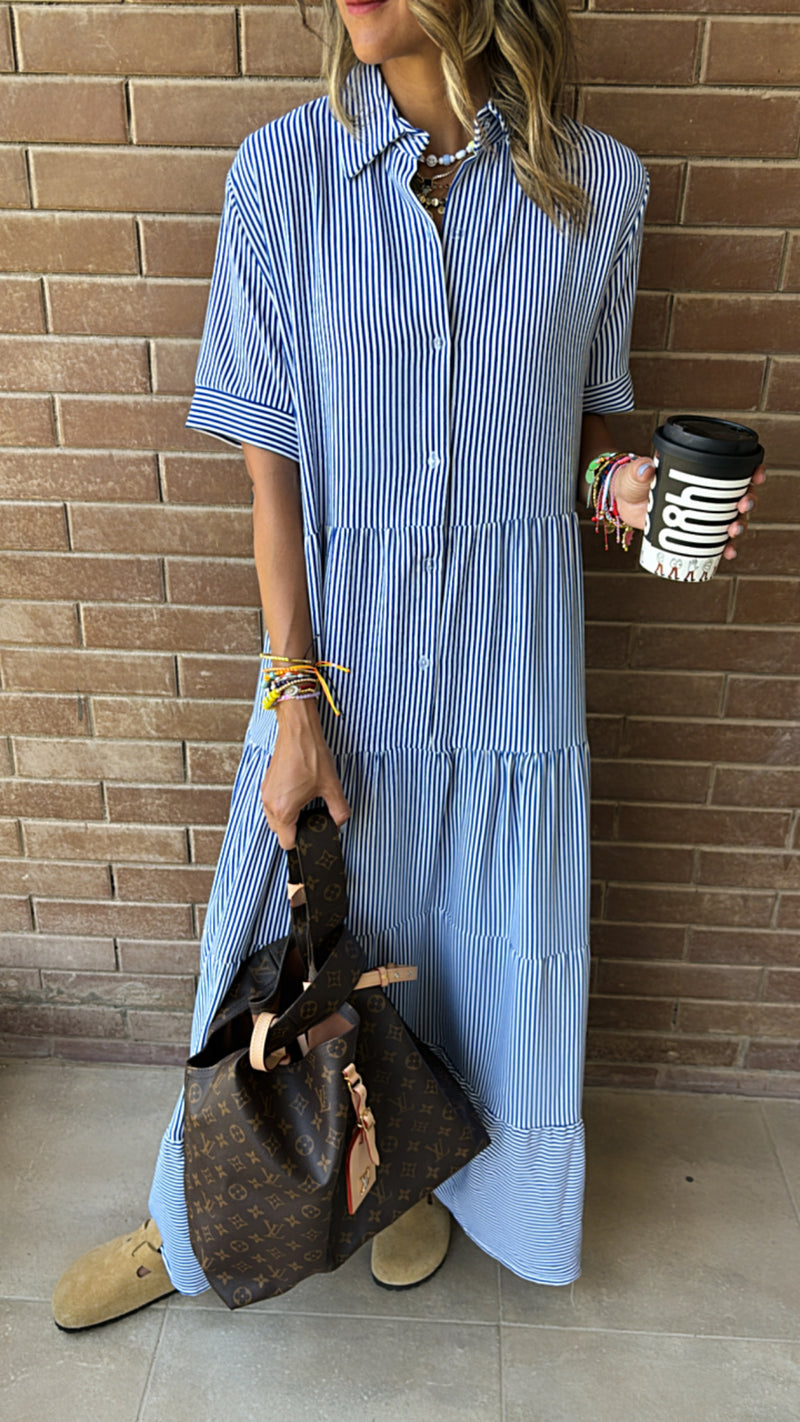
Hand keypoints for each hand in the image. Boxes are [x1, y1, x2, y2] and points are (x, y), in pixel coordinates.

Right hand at [260, 699, 349, 849]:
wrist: (298, 731)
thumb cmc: (311, 755)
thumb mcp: (332, 787)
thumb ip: (339, 811)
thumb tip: (339, 823)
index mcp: (283, 810)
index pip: (286, 843)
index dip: (301, 842)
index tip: (311, 833)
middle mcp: (269, 804)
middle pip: (279, 832)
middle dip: (295, 829)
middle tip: (311, 817)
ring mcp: (265, 793)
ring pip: (274, 818)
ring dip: (288, 817)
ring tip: (305, 804)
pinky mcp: (266, 783)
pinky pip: (272, 804)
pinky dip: (283, 805)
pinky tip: (298, 793)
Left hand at [611, 457, 766, 559]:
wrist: (620, 503)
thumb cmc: (630, 482)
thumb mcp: (635, 475)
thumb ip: (639, 472)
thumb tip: (647, 469)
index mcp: (699, 472)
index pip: (732, 469)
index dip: (751, 472)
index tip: (756, 477)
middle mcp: (706, 493)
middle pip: (738, 496)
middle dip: (747, 503)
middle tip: (741, 508)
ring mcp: (701, 514)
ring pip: (730, 519)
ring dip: (739, 526)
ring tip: (733, 534)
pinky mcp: (693, 531)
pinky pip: (715, 540)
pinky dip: (724, 547)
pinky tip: (728, 553)